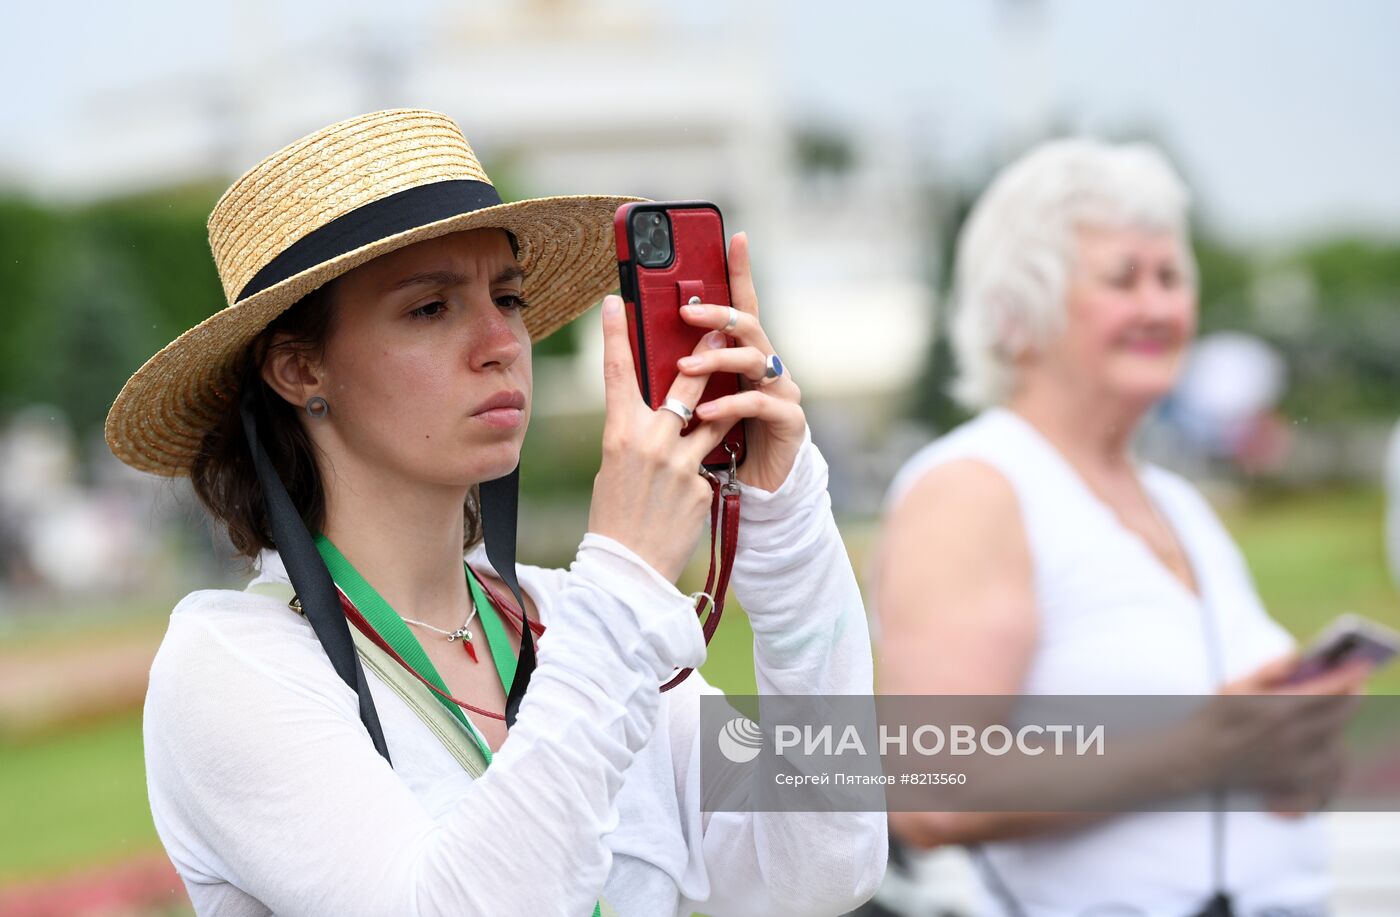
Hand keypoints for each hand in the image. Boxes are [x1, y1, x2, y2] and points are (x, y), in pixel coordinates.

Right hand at [588, 295, 757, 581]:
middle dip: (706, 355)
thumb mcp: (615, 467)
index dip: (614, 335)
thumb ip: (637, 435)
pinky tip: (690, 494)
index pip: (617, 374)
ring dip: (727, 405)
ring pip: (716, 421)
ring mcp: (681, 465)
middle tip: (721, 327)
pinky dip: (705, 472)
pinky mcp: (703, 487)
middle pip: (686, 387)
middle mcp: (651, 443)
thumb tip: (657, 412)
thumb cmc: (615, 516)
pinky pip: (711, 465)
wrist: (627, 570)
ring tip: (741, 386)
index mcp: (619, 435)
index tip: (615, 302)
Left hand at [674, 232, 805, 492]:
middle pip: (746, 325)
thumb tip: (637, 335)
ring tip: (684, 369)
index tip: (735, 236)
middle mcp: (767, 365)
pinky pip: (757, 405)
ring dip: (715, 361)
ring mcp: (781, 390)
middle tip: (686, 312)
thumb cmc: (719, 439)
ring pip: (752, 361)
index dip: (741, 270)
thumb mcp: (695, 398)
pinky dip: (728, 406)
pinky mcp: (788, 421)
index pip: (742, 303)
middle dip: (716, 315)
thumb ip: (679, 368)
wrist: (754, 487)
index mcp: (743, 353)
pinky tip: (703, 411)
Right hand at [1187, 653, 1369, 813]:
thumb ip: (1270, 671)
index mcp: (1276, 710)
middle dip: (1351, 696)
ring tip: (1338, 711)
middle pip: (1340, 715)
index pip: (1326, 689)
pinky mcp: (1294, 780)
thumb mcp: (1235, 686)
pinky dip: (1334, 758)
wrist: (1196, 758)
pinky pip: (1329, 772)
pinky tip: (1330, 744)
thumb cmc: (1213, 718)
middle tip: (1354, 683)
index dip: (1347, 675)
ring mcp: (1294, 762)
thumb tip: (1299, 658)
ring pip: (1338, 742)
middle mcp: (1291, 738)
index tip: (1361, 665)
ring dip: (1341, 725)